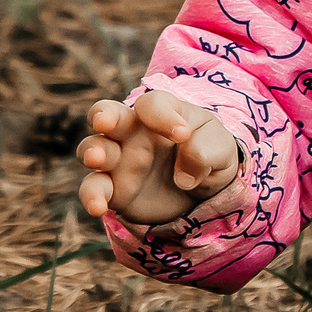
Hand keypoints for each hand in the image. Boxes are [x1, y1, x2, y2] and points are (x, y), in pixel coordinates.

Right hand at [76, 89, 240, 227]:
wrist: (203, 191)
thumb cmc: (209, 154)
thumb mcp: (221, 149)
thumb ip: (206, 151)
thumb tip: (184, 176)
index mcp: (161, 114)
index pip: (153, 104)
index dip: (163, 116)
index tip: (182, 134)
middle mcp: (133, 133)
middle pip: (106, 113)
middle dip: (103, 115)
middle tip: (104, 122)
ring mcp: (119, 160)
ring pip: (92, 148)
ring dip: (92, 152)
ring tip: (97, 159)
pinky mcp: (113, 189)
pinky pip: (93, 188)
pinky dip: (91, 196)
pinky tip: (97, 206)